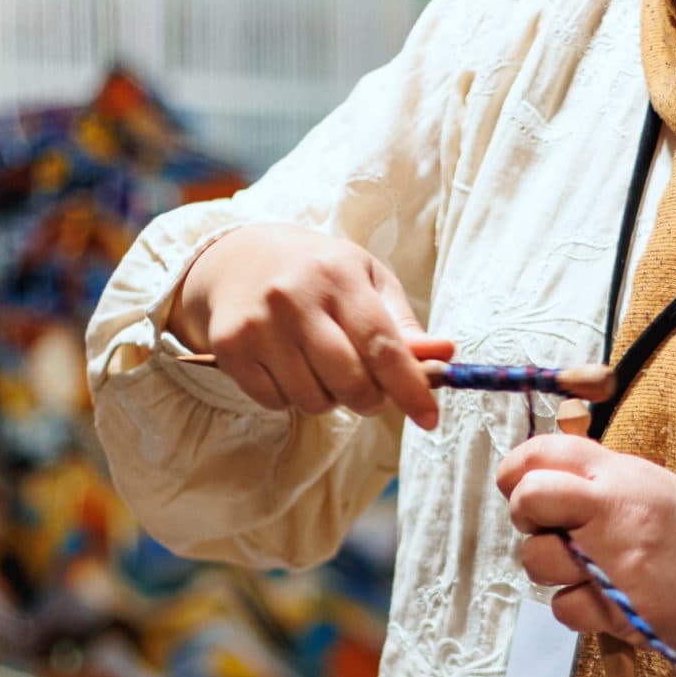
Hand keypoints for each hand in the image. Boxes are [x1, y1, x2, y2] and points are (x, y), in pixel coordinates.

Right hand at [168, 223, 453, 430]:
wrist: (239, 258)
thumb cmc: (319, 273)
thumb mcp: (367, 281)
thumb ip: (404, 324)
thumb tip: (444, 357)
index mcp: (339, 275)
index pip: (383, 345)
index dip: (410, 388)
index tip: (429, 418)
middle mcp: (295, 298)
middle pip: (350, 382)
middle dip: (370, 400)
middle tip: (368, 390)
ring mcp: (259, 325)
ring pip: (312, 400)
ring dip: (327, 398)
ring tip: (320, 367)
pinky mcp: (231, 348)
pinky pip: (275, 403)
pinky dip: (290, 397)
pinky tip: (287, 367)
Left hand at [497, 435, 675, 657]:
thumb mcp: (645, 482)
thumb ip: (592, 475)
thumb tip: (533, 474)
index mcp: (620, 475)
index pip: (544, 453)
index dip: (516, 470)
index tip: (519, 485)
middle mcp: (614, 511)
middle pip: (529, 500)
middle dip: (526, 515)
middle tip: (554, 527)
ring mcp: (612, 563)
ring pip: (536, 560)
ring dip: (552, 567)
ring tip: (587, 566)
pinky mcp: (614, 610)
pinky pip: (562, 607)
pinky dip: (577, 606)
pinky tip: (604, 597)